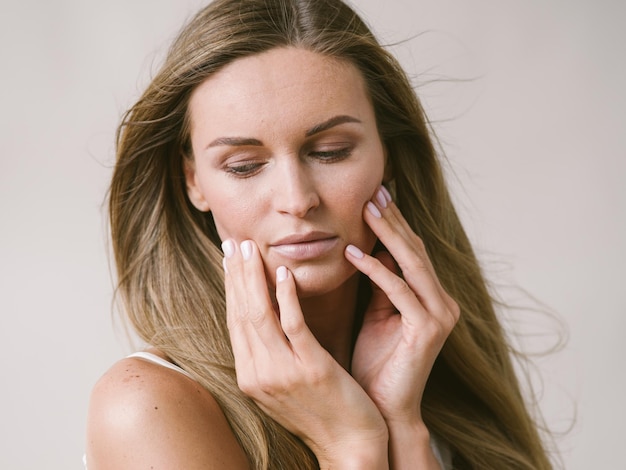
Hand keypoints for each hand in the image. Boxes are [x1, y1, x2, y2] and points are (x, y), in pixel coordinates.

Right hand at [222, 239, 388, 467]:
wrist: (350, 445)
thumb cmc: (322, 410)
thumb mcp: (286, 381)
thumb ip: (271, 351)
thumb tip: (266, 315)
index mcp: (250, 376)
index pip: (235, 321)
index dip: (231, 287)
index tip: (229, 259)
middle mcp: (258, 374)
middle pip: (241, 313)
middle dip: (236, 274)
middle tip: (233, 242)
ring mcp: (282, 373)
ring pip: (259, 314)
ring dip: (253, 277)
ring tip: (252, 248)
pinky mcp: (310, 368)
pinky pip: (293, 324)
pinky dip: (285, 296)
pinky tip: (283, 272)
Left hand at [346, 185, 459, 425]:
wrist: (384, 409)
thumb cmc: (376, 362)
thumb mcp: (376, 314)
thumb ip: (379, 284)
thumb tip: (371, 249)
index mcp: (431, 297)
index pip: (411, 251)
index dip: (393, 223)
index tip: (373, 197)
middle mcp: (442, 302)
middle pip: (414, 250)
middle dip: (392, 219)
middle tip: (373, 190)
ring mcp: (439, 315)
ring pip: (411, 263)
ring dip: (387, 234)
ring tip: (366, 208)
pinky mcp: (428, 329)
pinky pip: (398, 290)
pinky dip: (375, 270)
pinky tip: (353, 253)